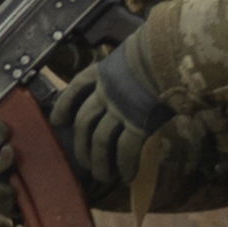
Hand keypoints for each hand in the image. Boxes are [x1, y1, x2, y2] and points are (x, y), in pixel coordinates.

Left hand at [44, 49, 174, 200]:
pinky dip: (126, 165)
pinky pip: (126, 149)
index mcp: (103, 72)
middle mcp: (105, 93)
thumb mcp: (135, 52)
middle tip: (84, 161)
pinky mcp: (138, 125)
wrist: (171, 56)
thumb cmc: (159, 50)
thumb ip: (129, 67)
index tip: (57, 121)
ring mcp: (119, 110)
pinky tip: (128, 176)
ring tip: (102, 176)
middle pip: (84, 122)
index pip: (76, 88)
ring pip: (100, 141)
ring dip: (99, 162)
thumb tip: (137, 73)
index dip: (64, 105)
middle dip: (82, 145)